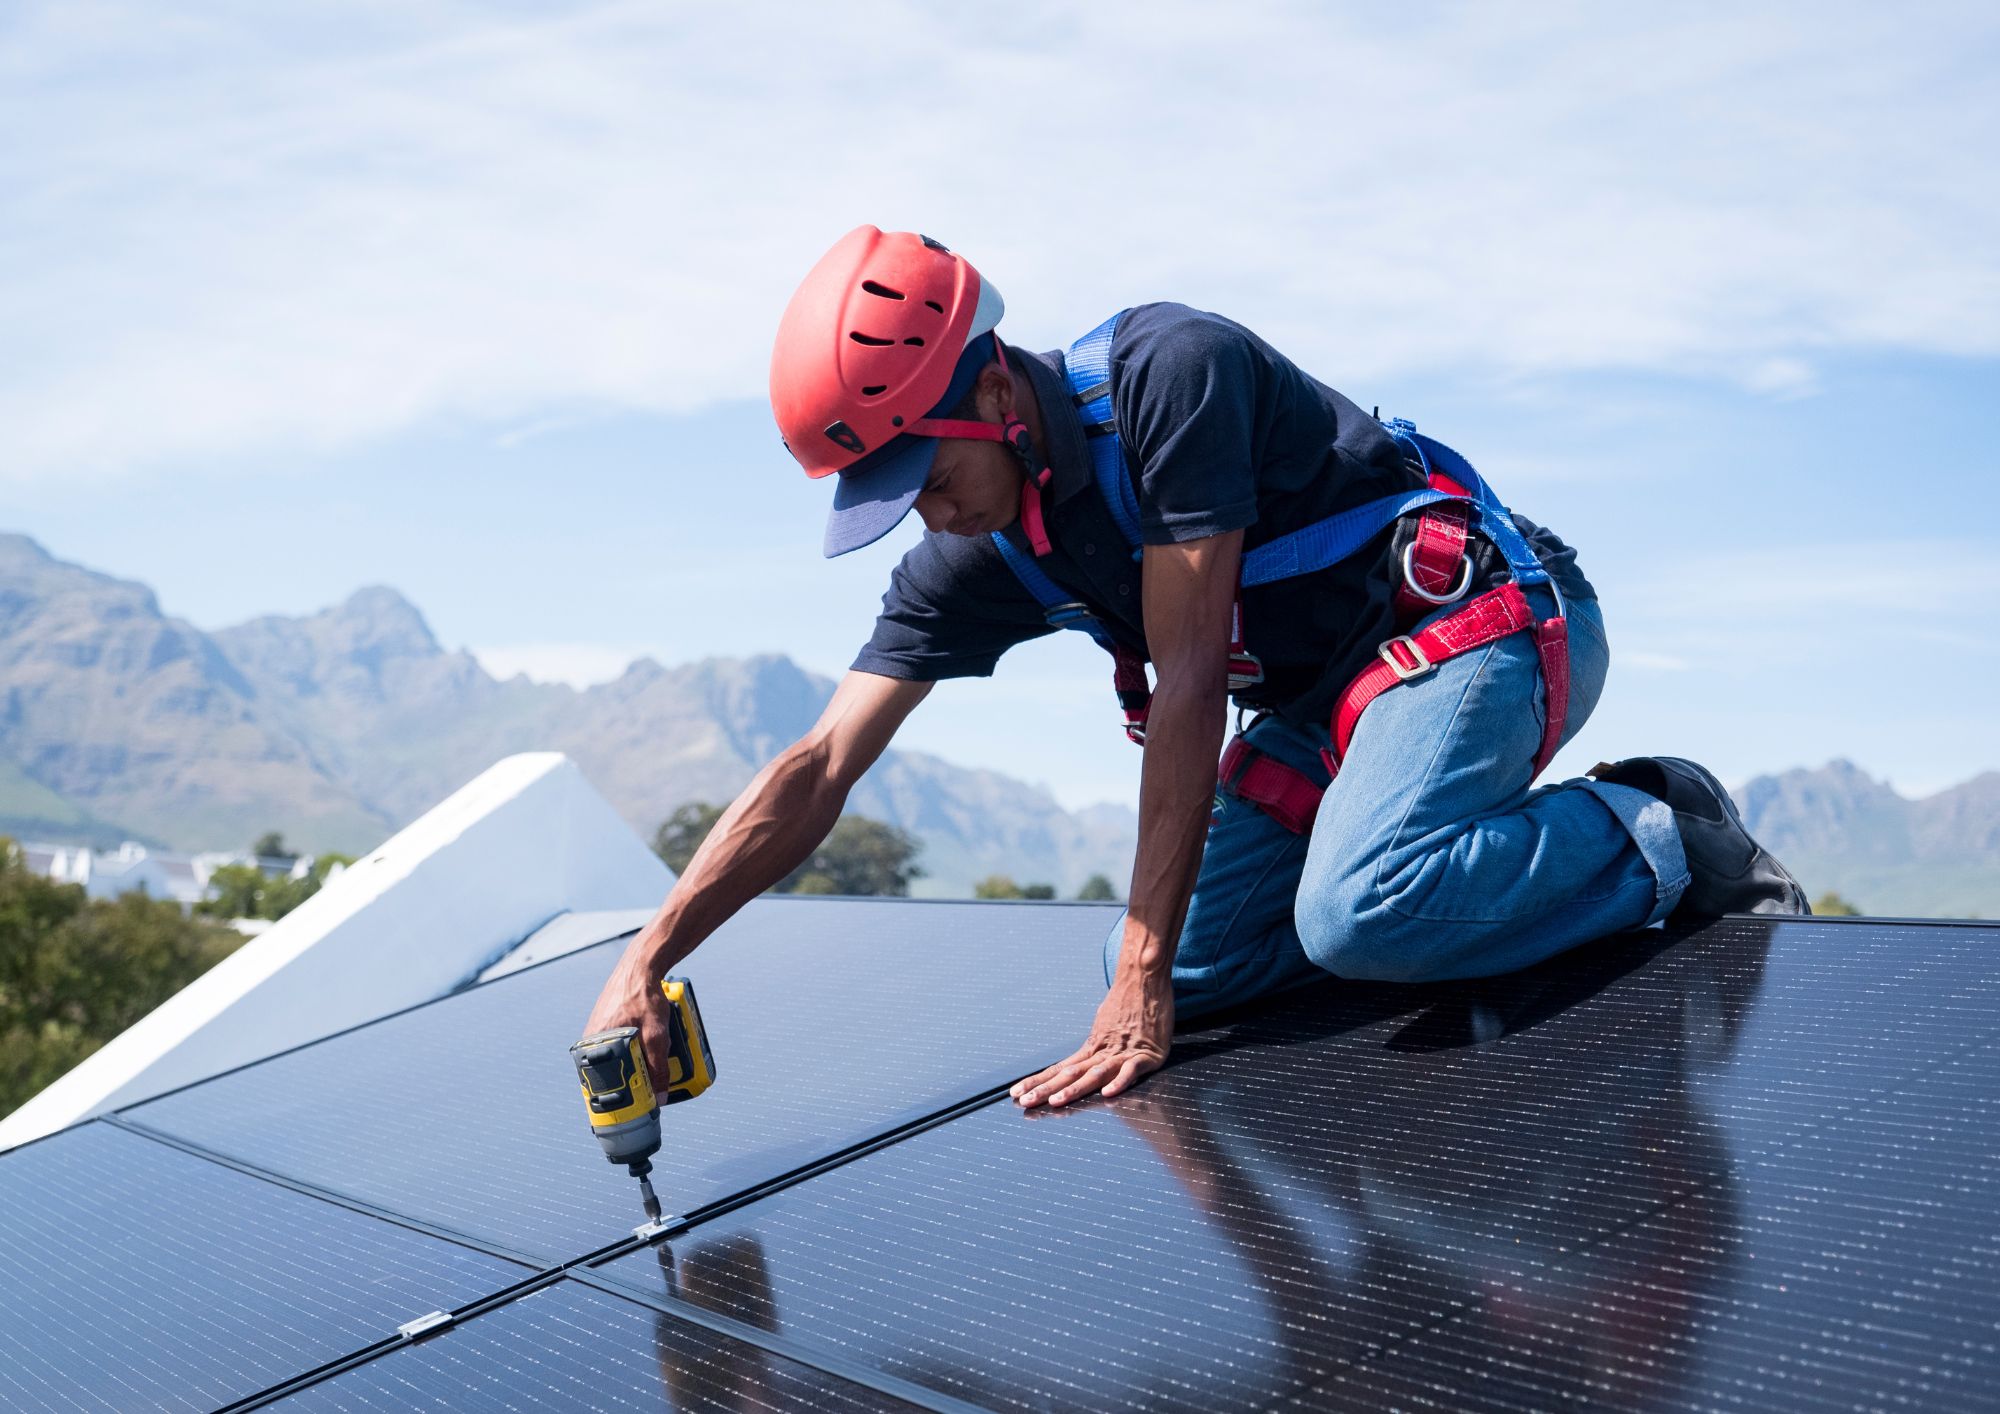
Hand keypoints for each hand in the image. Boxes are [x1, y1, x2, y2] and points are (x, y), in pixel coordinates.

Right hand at [581, 949, 677, 1097]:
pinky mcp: (606, 1023)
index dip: (616, 1098)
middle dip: (628, 1081)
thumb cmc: (645, 996)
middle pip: (609, 1073)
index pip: (600, 1084)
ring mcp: (598, 1030)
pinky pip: (616, 1045)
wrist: (642, 966)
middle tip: (645, 1087)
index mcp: (596, 1044)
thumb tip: (660, 1096)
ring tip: (649, 1063)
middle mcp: (592, 1038)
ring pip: (614, 1059)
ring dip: (632, 1065)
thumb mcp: (657, 1035)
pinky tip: (643, 1047)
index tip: (631, 1109)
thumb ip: (658, 1066)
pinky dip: (630, 1050)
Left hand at [1012, 969, 1172, 1108]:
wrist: (1145, 978)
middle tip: (1024, 1102)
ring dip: (1074, 1089)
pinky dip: (1119, 1081)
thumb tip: (1083, 1056)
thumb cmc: (1127, 1000)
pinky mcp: (1145, 1055)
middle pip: (1070, 1074)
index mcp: (1092, 1046)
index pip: (1059, 1069)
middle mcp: (1102, 1051)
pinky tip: (1107, 1093)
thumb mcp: (1104, 1023)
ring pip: (1094, 1074)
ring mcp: (1122, 1052)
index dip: (1038, 1082)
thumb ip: (1096, 1043)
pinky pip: (1130, 1070)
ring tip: (1056, 1101)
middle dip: (1045, 1090)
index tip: (1016, 1093)